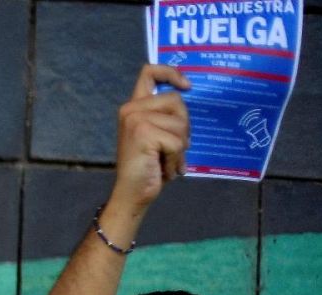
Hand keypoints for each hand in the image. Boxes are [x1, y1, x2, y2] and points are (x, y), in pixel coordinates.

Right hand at [108, 64, 191, 215]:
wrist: (131, 195)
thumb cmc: (148, 167)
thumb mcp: (158, 135)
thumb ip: (167, 116)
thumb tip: (190, 99)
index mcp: (134, 107)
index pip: (149, 73)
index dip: (171, 72)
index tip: (187, 86)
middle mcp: (131, 110)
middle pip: (176, 100)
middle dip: (183, 126)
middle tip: (172, 148)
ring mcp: (135, 120)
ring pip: (180, 123)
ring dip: (180, 147)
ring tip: (166, 161)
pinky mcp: (143, 134)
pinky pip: (177, 142)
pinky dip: (176, 159)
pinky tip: (165, 169)